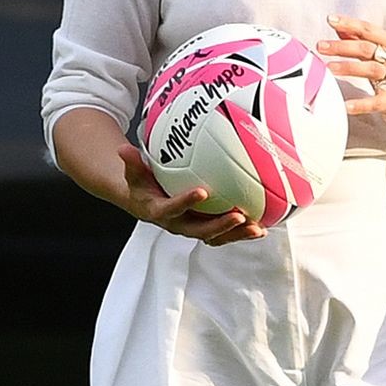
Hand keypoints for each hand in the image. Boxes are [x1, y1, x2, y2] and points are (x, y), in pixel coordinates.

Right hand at [118, 145, 264, 244]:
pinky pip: (225, 234)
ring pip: (216, 237)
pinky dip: (242, 232)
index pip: (172, 208)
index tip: (202, 191)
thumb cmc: (142, 184)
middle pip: (200, 230)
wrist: (145, 202)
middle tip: (239, 216)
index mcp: (160, 211)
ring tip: (257, 229)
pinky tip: (262, 228)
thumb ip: (132, 162)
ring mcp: (193, 229)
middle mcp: (178, 224)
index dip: (186, 202)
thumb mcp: (134, 173)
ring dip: (237, 234)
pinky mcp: (206, 229)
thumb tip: (122, 148)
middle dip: (220, 226)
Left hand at [316, 15, 385, 126]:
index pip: (369, 30)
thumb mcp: (383, 55)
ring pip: (371, 70)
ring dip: (349, 67)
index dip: (350, 24)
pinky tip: (345, 105)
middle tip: (321, 46)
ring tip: (329, 68)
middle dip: (342, 46)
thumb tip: (340, 28)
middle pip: (367, 48)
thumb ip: (361, 42)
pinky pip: (376, 102)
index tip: (331, 19)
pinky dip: (361, 104)